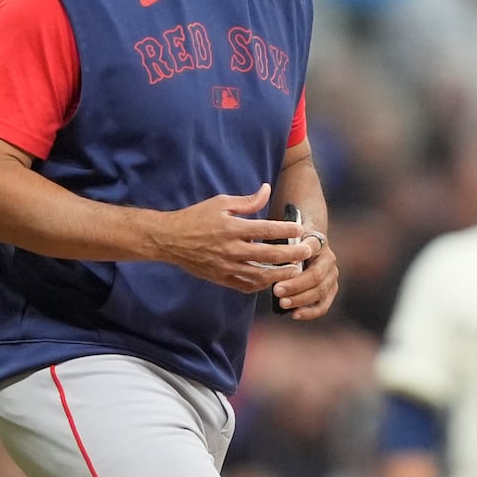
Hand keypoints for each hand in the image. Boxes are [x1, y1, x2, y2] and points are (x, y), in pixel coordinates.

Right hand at [151, 184, 312, 291]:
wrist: (169, 239)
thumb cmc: (195, 217)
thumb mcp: (221, 202)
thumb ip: (247, 201)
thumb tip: (268, 189)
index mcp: (233, 228)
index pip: (267, 230)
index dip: (287, 230)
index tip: (301, 229)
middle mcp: (232, 249)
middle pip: (270, 255)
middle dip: (292, 255)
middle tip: (307, 252)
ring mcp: (226, 267)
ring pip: (260, 276)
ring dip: (281, 274)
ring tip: (295, 271)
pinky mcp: (221, 278)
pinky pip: (245, 286)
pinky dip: (260, 285)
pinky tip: (270, 281)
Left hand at [270, 232, 338, 319]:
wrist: (307, 246)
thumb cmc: (292, 244)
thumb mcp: (288, 238)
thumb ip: (284, 246)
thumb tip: (275, 261)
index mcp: (318, 242)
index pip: (313, 246)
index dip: (302, 254)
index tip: (290, 261)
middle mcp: (329, 259)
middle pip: (316, 275)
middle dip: (296, 285)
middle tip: (277, 290)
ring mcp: (332, 276)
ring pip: (320, 291)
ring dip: (300, 299)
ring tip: (282, 303)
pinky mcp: (331, 290)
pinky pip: (323, 305)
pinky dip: (309, 312)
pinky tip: (295, 314)